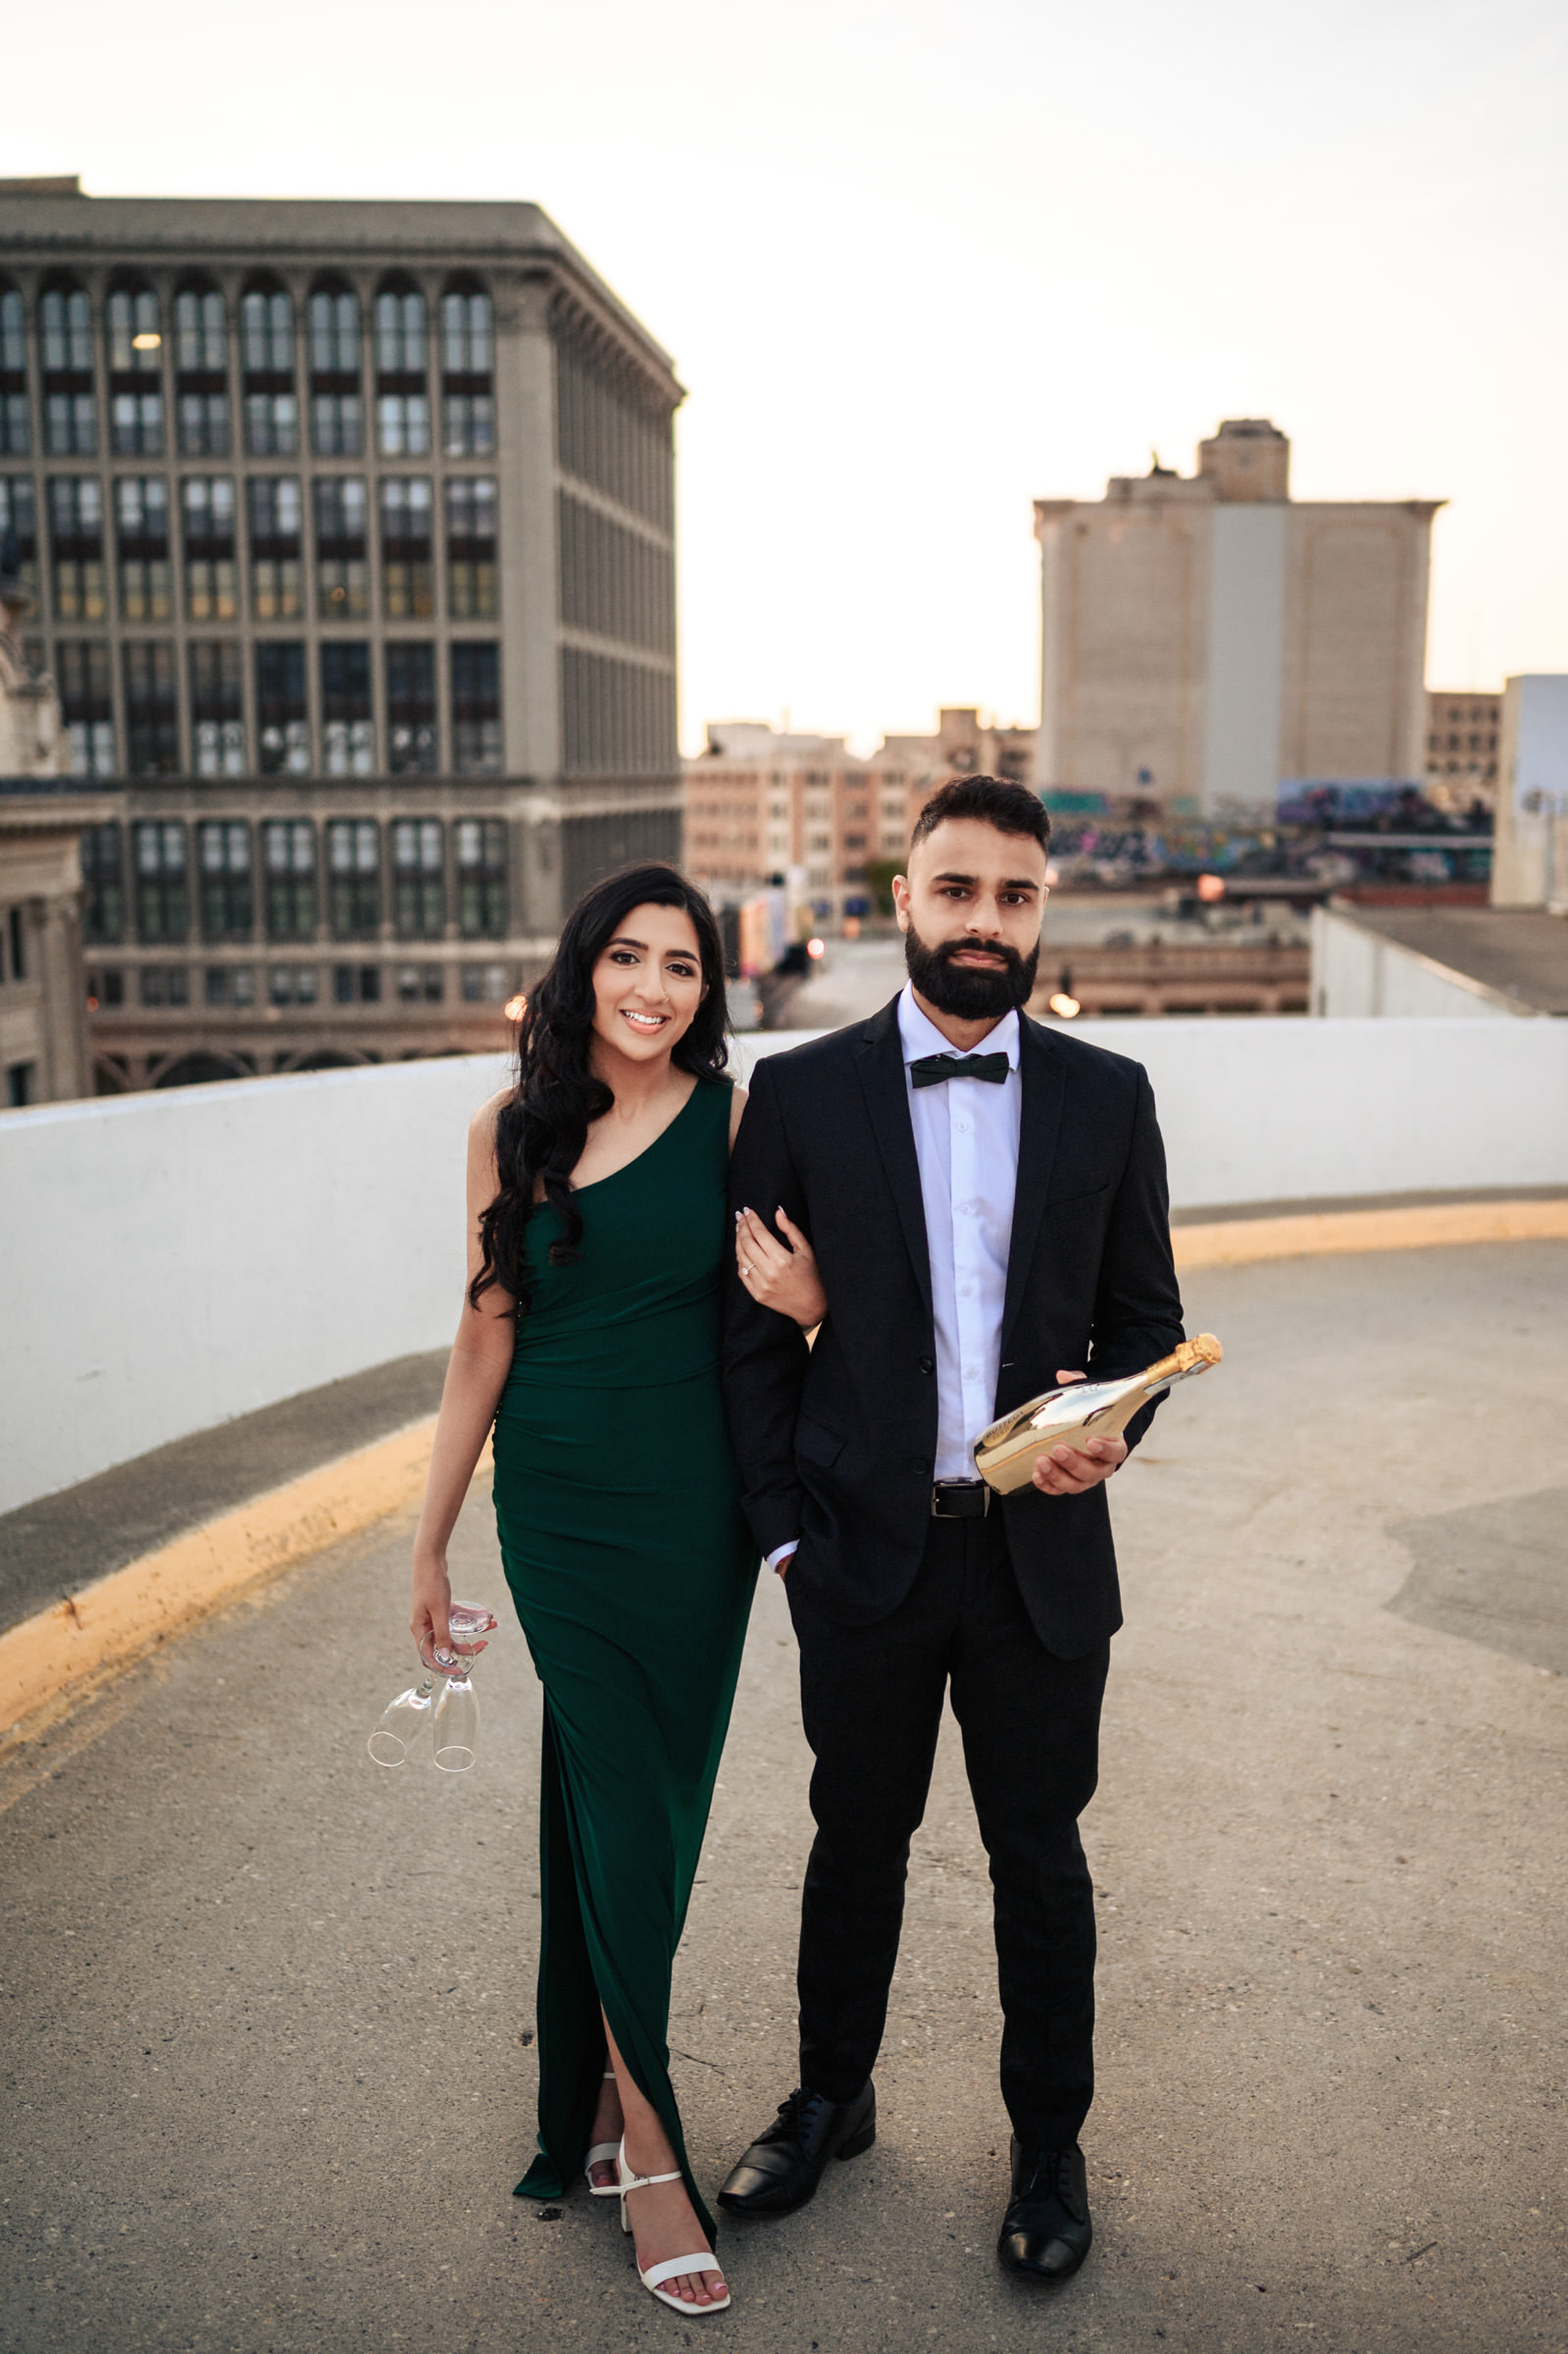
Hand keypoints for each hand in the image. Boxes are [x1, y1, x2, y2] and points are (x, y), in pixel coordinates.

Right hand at [410, 1550, 486, 1666]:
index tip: (462, 1670)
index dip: (445, 1666)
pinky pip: (458, 1619)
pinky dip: (471, 1618)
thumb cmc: (432, 1584)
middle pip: (446, 1645)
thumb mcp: (440, 1610)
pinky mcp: (442, 1608)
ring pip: (455, 1631)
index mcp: (420, 1629)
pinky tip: (485, 1615)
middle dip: (466, 1647)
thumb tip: (446, 1656)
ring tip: (490, 1624)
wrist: (430, 1559)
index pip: (430, 1657)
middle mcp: (426, 1626)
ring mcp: (434, 1617)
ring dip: (473, 1631)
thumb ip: (443, 1634)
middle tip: (484, 1644)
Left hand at [736, 1206, 827, 1327]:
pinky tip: (742, 1249)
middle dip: (742, 1227)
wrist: (811, 1306)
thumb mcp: (806, 1250)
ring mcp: (760, 1284)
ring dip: (738, 1241)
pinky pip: (742, 1272)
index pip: (760, 1234)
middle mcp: (769, 1272)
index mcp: (782, 1260)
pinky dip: (740, 1259)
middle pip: (747, 1243)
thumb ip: (791, 1230)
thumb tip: (778, 1212)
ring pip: (741, 1257)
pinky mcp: (756, 1294)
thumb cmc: (812, 1276)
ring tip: (739, 1229)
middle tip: (740, 1217)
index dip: (752, 1220)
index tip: (747, 1210)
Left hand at [1030, 1369, 1126, 1496]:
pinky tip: (1036, 1475)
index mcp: (1114, 1446)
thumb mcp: (1088, 1398)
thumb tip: (1063, 1376)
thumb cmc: (1090, 1415)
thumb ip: (1079, 1385)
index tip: (1091, 1441)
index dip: (1106, 1449)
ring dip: (1058, 1476)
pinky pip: (1059, 1490)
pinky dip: (1047, 1485)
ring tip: (1041, 1461)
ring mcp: (1085, 1478)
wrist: (1084, 1431)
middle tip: (1058, 1448)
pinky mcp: (1068, 1484)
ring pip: (1075, 1485)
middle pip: (1092, 1472)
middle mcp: (1102, 1466)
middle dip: (1074, 1462)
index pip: (1116, 1452)